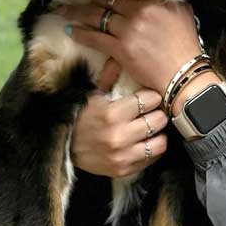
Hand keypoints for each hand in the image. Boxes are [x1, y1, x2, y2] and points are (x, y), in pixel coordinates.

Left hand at [57, 0, 203, 95]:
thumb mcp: (182, 13)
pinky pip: (96, 38)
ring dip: (78, 14)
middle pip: (107, 2)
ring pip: (98, 18)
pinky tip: (70, 30)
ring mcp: (129, 31)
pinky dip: (82, 34)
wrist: (185, 74)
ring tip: (63, 10)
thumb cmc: (187, 45)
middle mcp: (139, 13)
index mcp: (153, 2)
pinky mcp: (121, 50)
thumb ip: (168, 0)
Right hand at [70, 58, 169, 177]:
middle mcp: (119, 136)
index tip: (148, 96)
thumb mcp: (93, 94)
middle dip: (157, 113)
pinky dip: (151, 149)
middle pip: (158, 120)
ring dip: (157, 134)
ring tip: (151, 128)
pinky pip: (152, 159)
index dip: (151, 96)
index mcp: (112, 113)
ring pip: (160, 142)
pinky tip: (145, 141)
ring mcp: (123, 156)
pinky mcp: (124, 170)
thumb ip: (109, 76)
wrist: (65, 146)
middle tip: (152, 112)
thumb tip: (120, 55)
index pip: (149, 100)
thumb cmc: (82, 116)